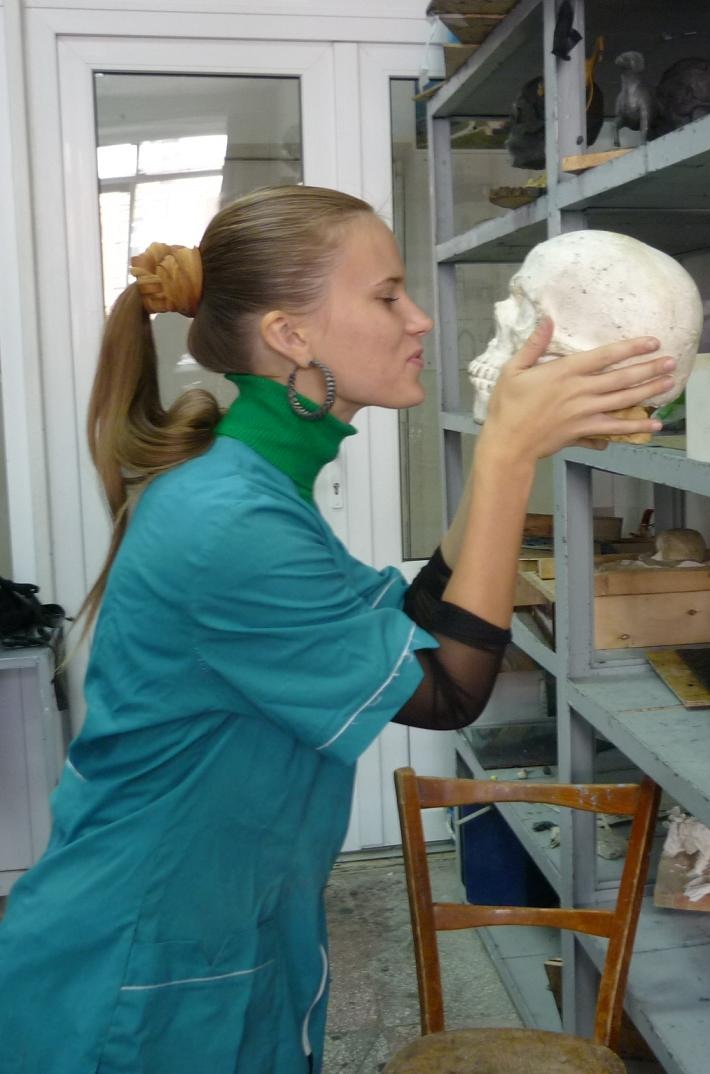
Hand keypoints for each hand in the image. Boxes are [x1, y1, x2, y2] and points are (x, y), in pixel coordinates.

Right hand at [479, 317, 673, 464]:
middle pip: (621, 378)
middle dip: (649, 368)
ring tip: (668, 383)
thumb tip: (547, 319)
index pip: (605, 356)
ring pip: (623, 400)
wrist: (507, 442)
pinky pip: (614, 428)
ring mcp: (584, 412)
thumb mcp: (513, 369)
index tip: (652, 342)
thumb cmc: (507, 405)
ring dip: (648, 391)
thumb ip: (533, 345)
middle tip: (672, 361)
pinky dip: (635, 427)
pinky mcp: (584, 431)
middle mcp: (579, 390)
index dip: (631, 347)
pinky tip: (652, 425)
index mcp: (564, 371)